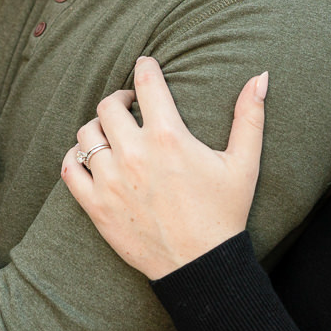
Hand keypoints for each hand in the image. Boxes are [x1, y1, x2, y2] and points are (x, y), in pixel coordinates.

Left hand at [62, 56, 266, 279]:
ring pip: (86, 134)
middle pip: (108, 106)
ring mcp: (111, 181)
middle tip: (130, 104)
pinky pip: (69, 168)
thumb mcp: (244, 163)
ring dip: (98, 127)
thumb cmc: (224, 213)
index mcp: (168, 138)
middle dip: (120, 99)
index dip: (145, 67)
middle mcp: (134, 154)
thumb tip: (262, 77)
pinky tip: (89, 157)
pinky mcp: (96, 206)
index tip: (146, 65)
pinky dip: (74, 157)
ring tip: (112, 132)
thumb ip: (250, 116)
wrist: (201, 266)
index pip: (147, 83)